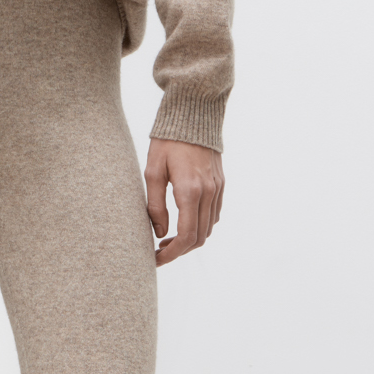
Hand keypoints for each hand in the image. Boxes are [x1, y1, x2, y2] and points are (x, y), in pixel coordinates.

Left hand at [144, 139, 223, 265]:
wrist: (194, 115)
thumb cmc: (168, 141)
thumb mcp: (153, 171)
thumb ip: (155, 205)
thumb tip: (160, 233)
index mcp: (189, 191)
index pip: (186, 236)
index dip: (171, 254)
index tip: (155, 259)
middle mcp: (208, 193)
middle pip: (199, 238)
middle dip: (179, 251)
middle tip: (158, 251)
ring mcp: (217, 189)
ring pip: (209, 228)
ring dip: (190, 240)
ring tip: (167, 239)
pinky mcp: (221, 184)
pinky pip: (214, 214)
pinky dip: (200, 226)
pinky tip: (183, 222)